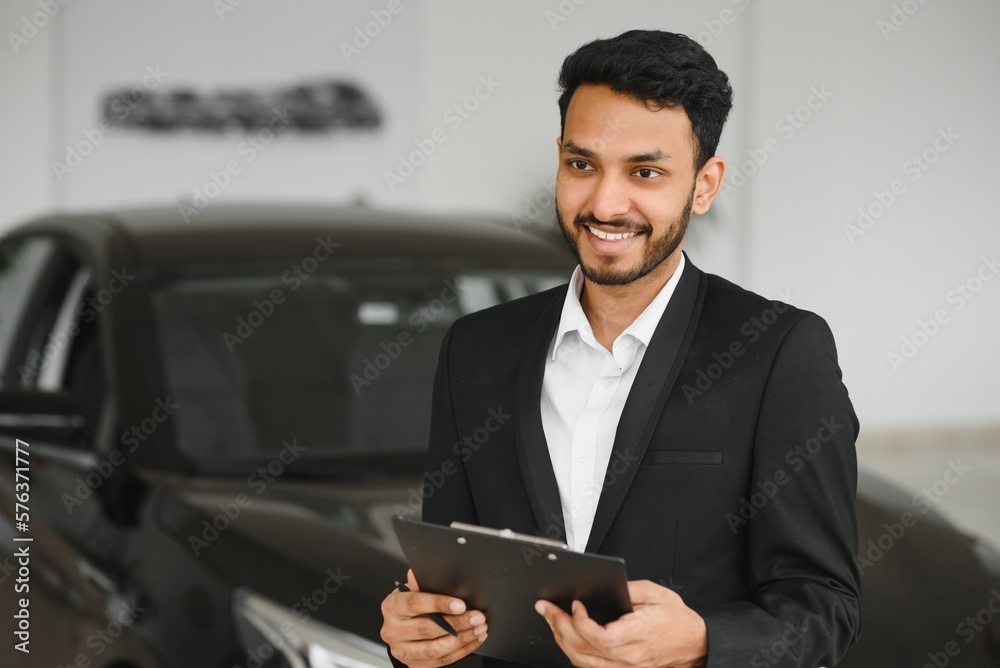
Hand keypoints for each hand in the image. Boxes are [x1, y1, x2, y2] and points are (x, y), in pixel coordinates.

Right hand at [380, 569, 487, 667]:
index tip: (461, 605)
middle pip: (428, 629)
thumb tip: (417, 572)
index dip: (439, 604)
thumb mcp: (411, 591)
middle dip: (457, 623)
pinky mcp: (414, 664)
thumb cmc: (409, 605)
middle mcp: (393, 630)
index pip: (415, 604)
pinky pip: (441, 660)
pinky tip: (473, 640)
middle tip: (477, 617)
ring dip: (462, 639)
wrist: (400, 628)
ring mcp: (403, 650)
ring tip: (479, 629)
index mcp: (392, 607)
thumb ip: (419, 584)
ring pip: (435, 649)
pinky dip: (461, 651)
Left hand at [534, 579, 706, 667]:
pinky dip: (574, 652)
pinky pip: (590, 667)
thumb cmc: (678, 621)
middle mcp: (628, 657)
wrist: (694, 644)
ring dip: (562, 640)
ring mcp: (624, 667)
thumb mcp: (657, 594)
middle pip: (583, 649)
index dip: (579, 622)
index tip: (574, 605)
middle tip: (546, 608)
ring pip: (582, 661)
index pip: (598, 636)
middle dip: (559, 626)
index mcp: (636, 636)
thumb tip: (607, 584)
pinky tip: (566, 638)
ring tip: (552, 621)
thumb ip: (630, 588)